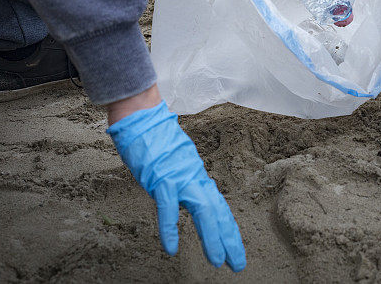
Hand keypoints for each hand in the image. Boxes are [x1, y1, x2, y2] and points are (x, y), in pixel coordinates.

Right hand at [107, 101, 245, 271]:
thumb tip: (182, 197)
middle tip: (238, 264)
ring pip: (203, 211)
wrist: (142, 116)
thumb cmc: (154, 139)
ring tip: (218, 260)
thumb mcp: (174, 164)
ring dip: (211, 237)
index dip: (228, 230)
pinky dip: (171, 227)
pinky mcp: (161, 178)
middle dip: (229, 240)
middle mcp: (194, 178)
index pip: (219, 207)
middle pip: (218, 212)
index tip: (235, 250)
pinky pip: (168, 207)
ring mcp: (179, 178)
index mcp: (197, 176)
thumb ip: (181, 181)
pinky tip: (172, 247)